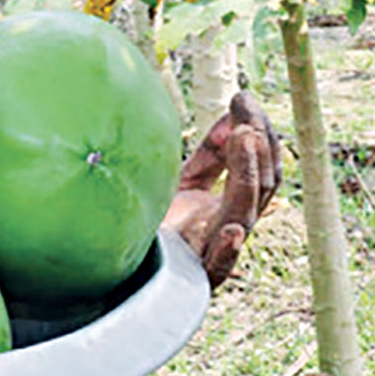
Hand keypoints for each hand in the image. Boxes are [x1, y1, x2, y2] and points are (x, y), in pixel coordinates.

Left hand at [165, 92, 280, 288]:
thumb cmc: (149, 225)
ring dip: (248, 172)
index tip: (243, 99)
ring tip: (245, 136)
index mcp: (228, 207)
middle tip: (246, 107)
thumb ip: (210, 154)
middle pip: (260, 184)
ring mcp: (213, 251)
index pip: (260, 169)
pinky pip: (217, 267)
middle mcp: (227, 227)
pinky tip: (232, 230)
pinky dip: (228, 251)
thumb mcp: (182, 180)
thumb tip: (235, 115)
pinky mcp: (193, 276)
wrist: (115, 272)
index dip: (258, 134)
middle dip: (258, 142)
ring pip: (245, 213)